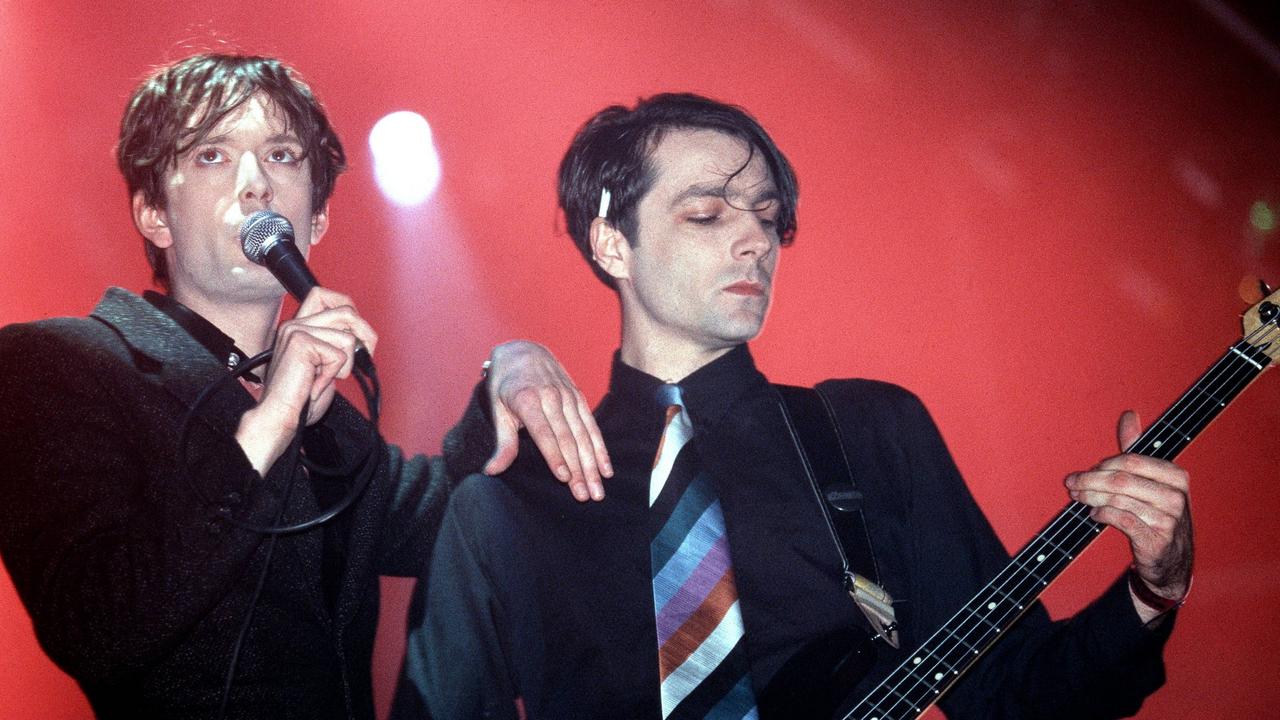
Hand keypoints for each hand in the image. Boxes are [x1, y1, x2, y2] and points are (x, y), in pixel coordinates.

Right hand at [236, 288, 376, 474]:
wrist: (281, 415)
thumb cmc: (301, 396)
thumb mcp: (324, 362)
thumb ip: (335, 342)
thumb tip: (363, 333)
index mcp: (298, 326)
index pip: (323, 294)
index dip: (348, 307)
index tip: (357, 332)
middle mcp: (295, 324)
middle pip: (346, 311)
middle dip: (365, 335)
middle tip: (362, 357)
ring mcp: (296, 331)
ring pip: (347, 337)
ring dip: (345, 363)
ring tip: (325, 376)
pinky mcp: (301, 343)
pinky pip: (340, 354)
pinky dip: (335, 373)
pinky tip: (317, 382)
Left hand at [483, 341, 612, 501]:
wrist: (523, 350)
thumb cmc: (506, 385)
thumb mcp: (498, 410)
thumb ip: (502, 443)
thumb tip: (492, 471)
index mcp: (527, 400)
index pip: (544, 433)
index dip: (554, 455)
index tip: (564, 478)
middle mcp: (551, 397)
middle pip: (568, 439)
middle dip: (579, 469)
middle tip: (586, 495)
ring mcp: (568, 396)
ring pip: (583, 435)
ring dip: (593, 464)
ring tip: (598, 488)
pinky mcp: (578, 397)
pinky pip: (591, 426)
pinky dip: (600, 448)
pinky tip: (606, 468)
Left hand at [1064, 411, 1192, 620]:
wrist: (1172, 559)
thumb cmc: (1156, 513)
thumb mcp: (1150, 479)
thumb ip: (1136, 448)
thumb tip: (1129, 415)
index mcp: (1175, 476)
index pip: (1130, 461)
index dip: (1102, 466)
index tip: (1084, 473)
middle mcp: (1176, 496)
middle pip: (1120, 480)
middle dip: (1089, 481)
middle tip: (1071, 484)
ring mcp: (1169, 519)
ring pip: (1118, 500)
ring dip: (1090, 498)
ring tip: (1079, 498)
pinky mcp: (1157, 540)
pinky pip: (1121, 520)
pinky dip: (1102, 515)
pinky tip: (1094, 514)